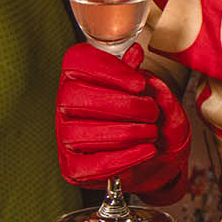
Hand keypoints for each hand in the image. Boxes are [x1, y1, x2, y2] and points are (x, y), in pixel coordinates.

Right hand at [56, 42, 190, 202]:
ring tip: (151, 132)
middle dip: (121, 105)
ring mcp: (66, 137)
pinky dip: (123, 158)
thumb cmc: (147, 118)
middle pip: (74, 97)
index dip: (108, 70)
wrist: (156, 160)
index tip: (139, 83)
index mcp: (79, 76)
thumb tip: (134, 54)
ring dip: (126, 133)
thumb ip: (141, 73)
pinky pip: (91, 164)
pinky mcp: (73, 167)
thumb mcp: (153, 94)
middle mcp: (65, 104)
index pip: (77, 61)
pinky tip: (146, 150)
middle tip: (151, 110)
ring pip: (81, 133)